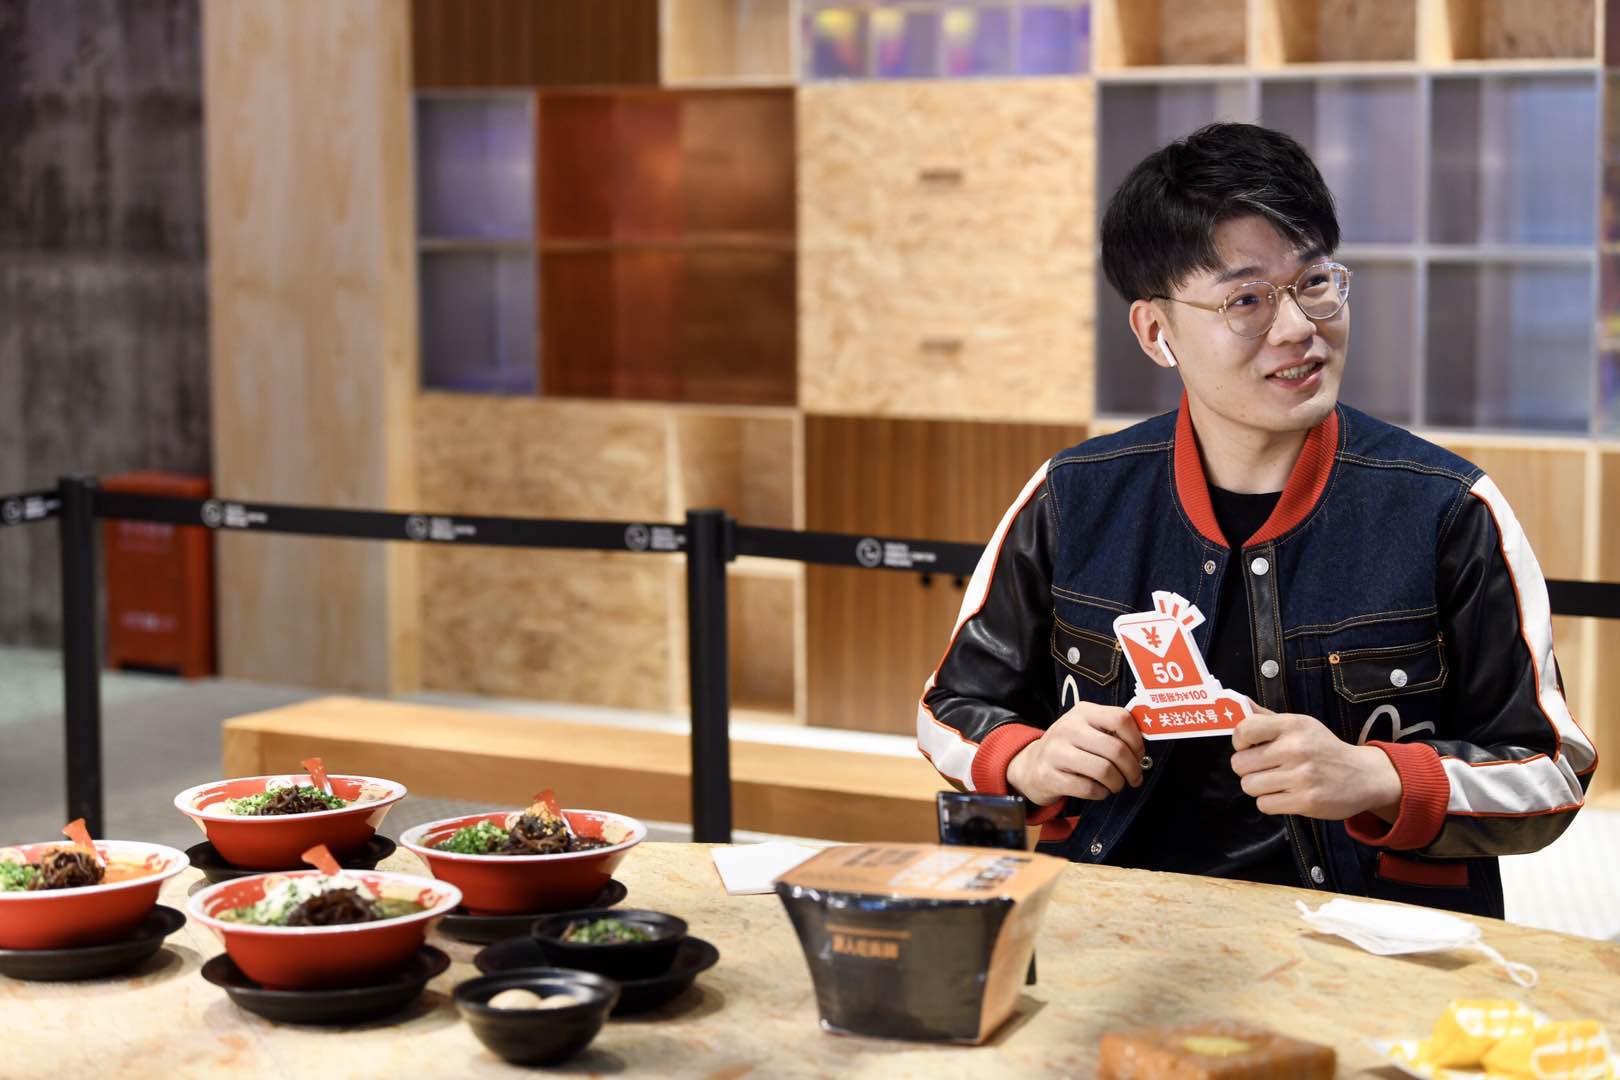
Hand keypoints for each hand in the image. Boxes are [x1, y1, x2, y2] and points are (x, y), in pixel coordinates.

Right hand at [1006, 702, 1144, 806]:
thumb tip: (1145, 751)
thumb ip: (1113, 732)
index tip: (1140, 755)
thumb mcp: (1087, 730)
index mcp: (1082, 712)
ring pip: (1104, 770)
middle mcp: (1067, 727)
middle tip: (1134, 777)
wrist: (1031, 765)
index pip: (1120, 719)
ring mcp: (1055, 751)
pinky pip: (1088, 789)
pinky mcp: (1048, 775)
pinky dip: (1101, 794)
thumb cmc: (1070, 748)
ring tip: (1116, 784)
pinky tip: (1099, 790)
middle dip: (1132, 768)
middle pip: (1115, 749)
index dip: (1137, 740)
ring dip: (1117, 783)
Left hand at [1229, 711, 1401, 819]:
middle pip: (1239, 763)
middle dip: (1247, 768)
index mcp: (1292, 725)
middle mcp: (1296, 749)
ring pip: (1249, 786)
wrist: (1364, 776)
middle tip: (1264, 768)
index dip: (1239, 741)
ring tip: (1276, 781)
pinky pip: (1264, 805)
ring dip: (1258, 787)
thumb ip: (1266, 717)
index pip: (1244, 730)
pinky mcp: (1306, 801)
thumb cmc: (1323, 748)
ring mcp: (1301, 776)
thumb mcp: (1300, 725)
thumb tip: (1238, 702)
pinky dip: (1270, 802)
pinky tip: (1285, 794)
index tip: (1249, 747)